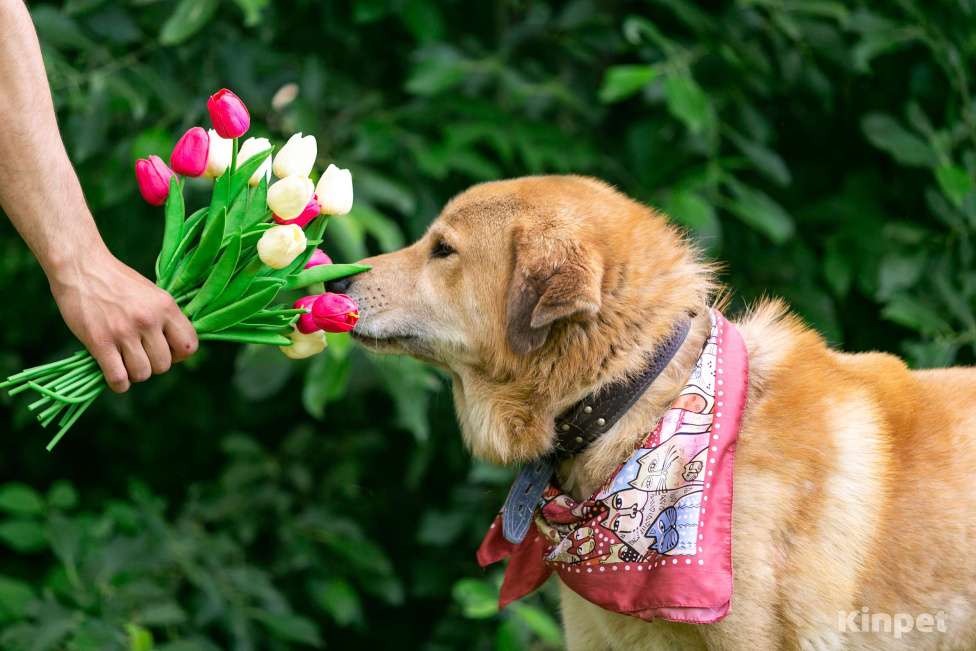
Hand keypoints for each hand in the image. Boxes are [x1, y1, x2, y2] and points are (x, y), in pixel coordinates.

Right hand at [48, 247, 197, 392]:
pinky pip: (118, 378)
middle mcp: (148, 320)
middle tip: (140, 355)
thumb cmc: (117, 281)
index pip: (189, 346)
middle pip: (164, 365)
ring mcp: (124, 332)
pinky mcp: (99, 341)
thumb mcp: (152, 293)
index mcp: (166, 306)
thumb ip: (165, 318)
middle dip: (153, 365)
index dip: (179, 355)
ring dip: (135, 374)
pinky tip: (115, 375)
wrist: (81, 267)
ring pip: (142, 374)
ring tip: (126, 363)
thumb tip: (176, 348)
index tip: (165, 350)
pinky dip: (118, 383)